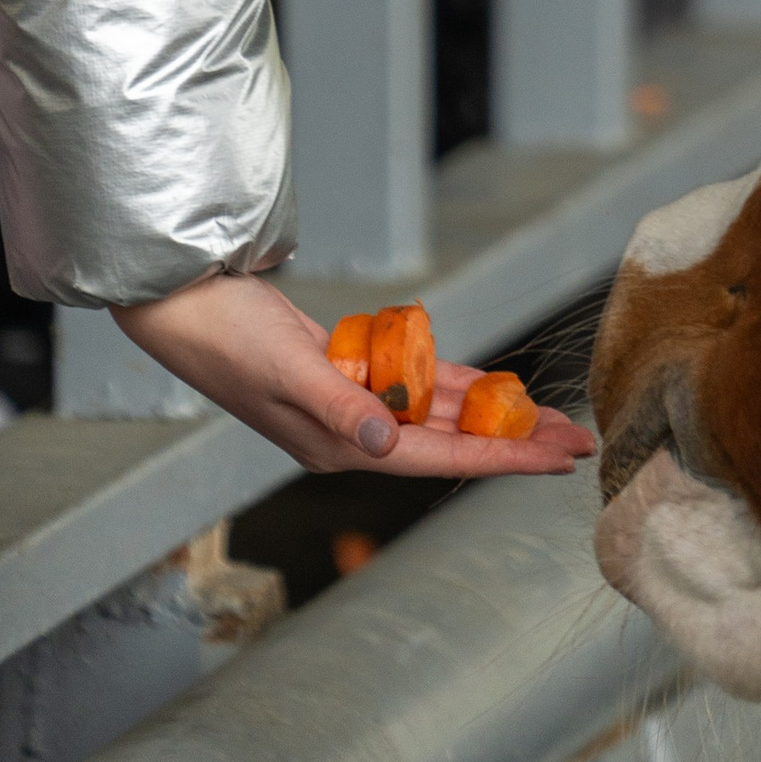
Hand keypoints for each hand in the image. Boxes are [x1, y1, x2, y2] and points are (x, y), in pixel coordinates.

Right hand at [113, 273, 598, 476]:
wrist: (180, 303)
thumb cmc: (225, 334)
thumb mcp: (285, 369)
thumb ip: (338, 409)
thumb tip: (390, 446)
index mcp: (337, 446)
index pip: (439, 456)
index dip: (504, 457)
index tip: (558, 458)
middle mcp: (350, 434)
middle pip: (452, 441)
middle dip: (517, 441)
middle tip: (581, 441)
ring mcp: (347, 405)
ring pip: (440, 413)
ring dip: (494, 415)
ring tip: (550, 418)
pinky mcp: (344, 371)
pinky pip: (414, 383)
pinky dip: (454, 383)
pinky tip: (491, 387)